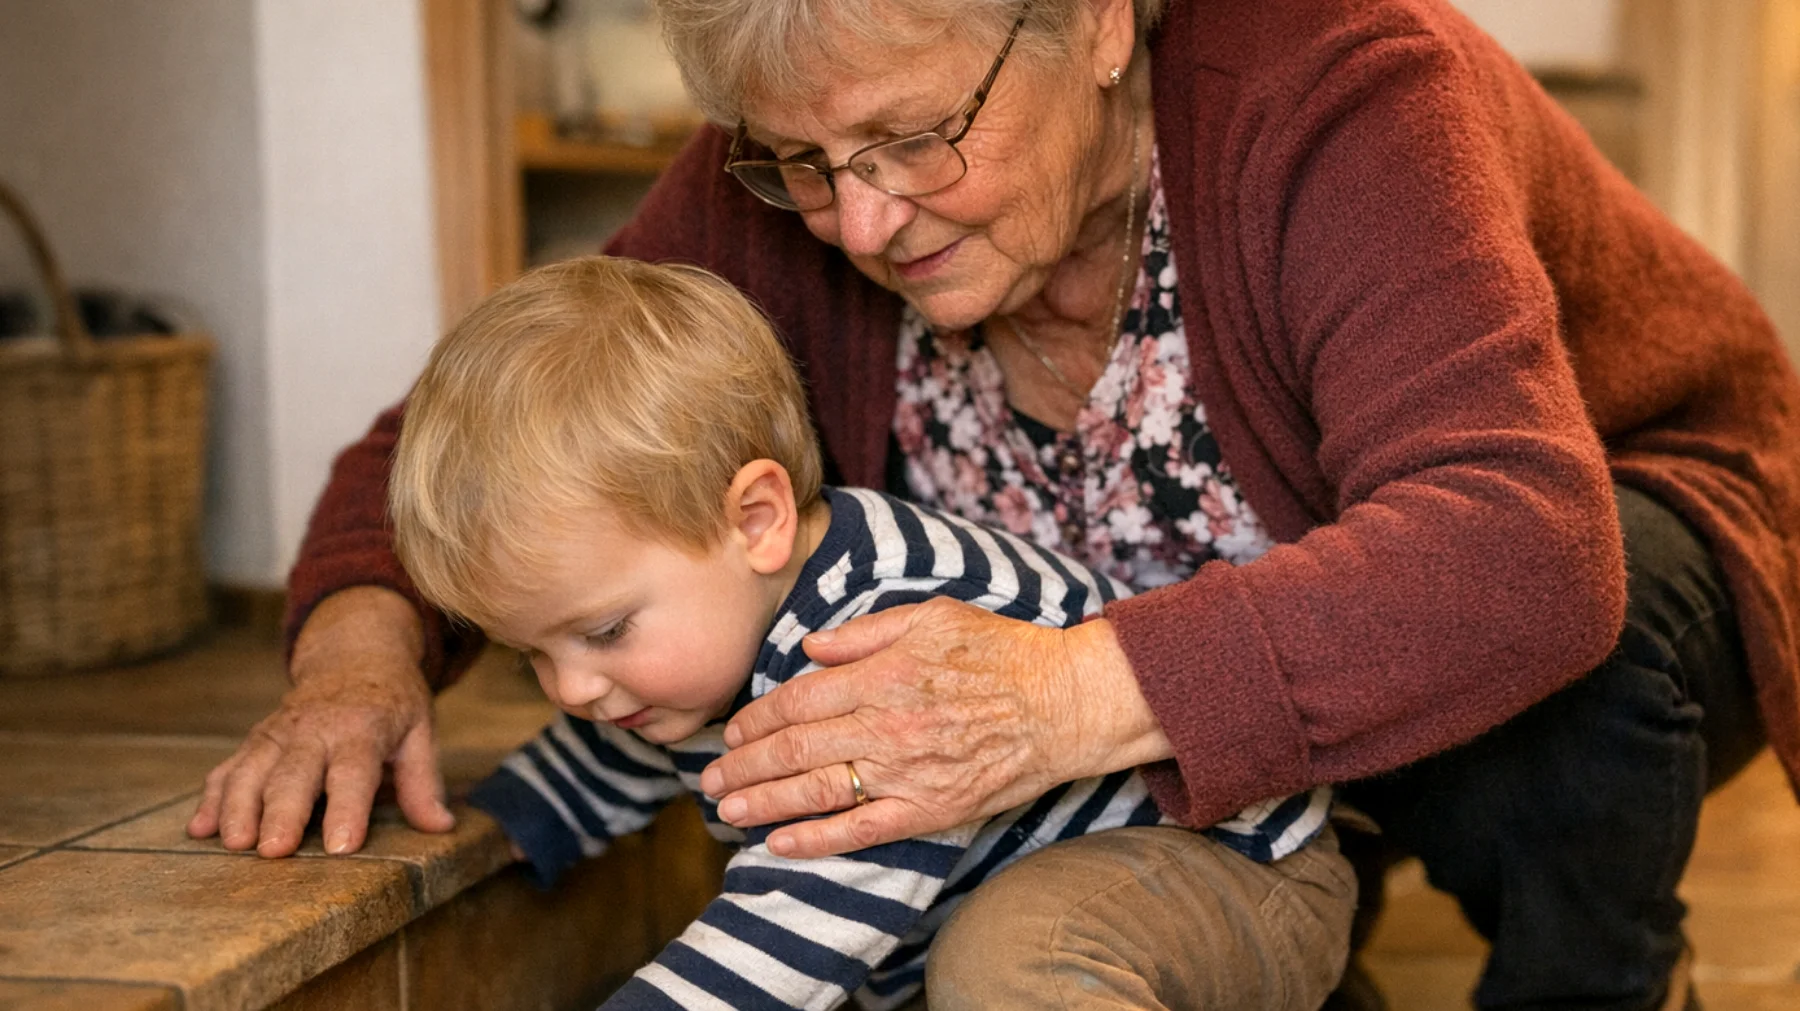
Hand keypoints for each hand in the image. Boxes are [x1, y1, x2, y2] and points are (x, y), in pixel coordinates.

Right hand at [186, 586, 454, 856]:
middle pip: (294, 773)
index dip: (347, 809)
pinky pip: (228, 768)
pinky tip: (198, 829)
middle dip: (282, 812)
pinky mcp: (255, 739)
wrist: (355, 654)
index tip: (340, 846)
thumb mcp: (420, 731)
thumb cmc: (392, 703)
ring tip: (233, 844)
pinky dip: (211, 797)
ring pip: (251, 769)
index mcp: (362, 728)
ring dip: (238, 806)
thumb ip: (424, 782)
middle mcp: (314, 729)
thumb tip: (441, 827)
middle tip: (273, 851)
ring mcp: (278, 732)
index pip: (354, 771)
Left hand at [697, 597, 1170, 856]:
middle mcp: (887, 725)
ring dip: (762, 803)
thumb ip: (865, 631)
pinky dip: (814, 840)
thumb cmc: (1003, 651)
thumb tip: (810, 646)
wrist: (1066, 703)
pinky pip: (859, 830)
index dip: (757, 718)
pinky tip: (778, 844)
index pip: (799, 699)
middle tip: (710, 779)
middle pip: (794, 749)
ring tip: (727, 810)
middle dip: (743, 766)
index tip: (733, 732)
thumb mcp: (934, 615)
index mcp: (885, 674)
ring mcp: (907, 772)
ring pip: (815, 792)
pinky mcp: (929, 809)